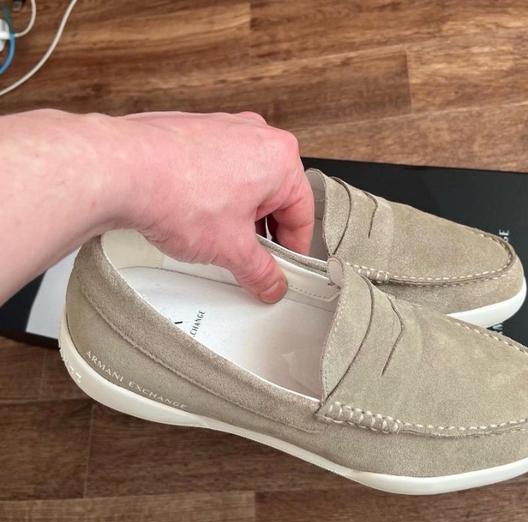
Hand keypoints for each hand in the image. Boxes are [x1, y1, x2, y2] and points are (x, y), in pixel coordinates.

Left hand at [117, 111, 313, 302]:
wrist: (119, 169)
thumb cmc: (175, 191)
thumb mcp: (231, 248)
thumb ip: (260, 271)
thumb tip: (270, 281)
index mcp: (279, 156)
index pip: (302, 213)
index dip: (294, 249)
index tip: (284, 268)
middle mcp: (254, 135)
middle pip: (274, 197)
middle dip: (263, 232)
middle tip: (250, 260)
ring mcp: (222, 129)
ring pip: (244, 183)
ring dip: (238, 215)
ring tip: (216, 240)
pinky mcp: (192, 132)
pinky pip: (216, 170)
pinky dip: (213, 196)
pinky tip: (195, 219)